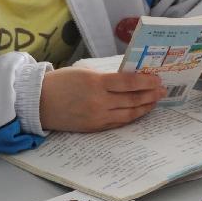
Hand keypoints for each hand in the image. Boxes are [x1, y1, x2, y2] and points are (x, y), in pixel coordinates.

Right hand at [40, 68, 165, 131]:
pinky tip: (139, 111)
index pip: (129, 83)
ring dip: (144, 107)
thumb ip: (106, 78)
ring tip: (155, 101)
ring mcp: (97, 117)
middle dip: (150, 94)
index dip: (146, 81)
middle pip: (132, 99)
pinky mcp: (94, 127)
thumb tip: (129, 80)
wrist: (39, 102)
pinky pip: (118, 122)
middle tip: (162, 90)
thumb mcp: (84, 73)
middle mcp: (99, 102)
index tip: (156, 79)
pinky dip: (131, 117)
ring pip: (128, 113)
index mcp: (96, 83)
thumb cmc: (60, 83)